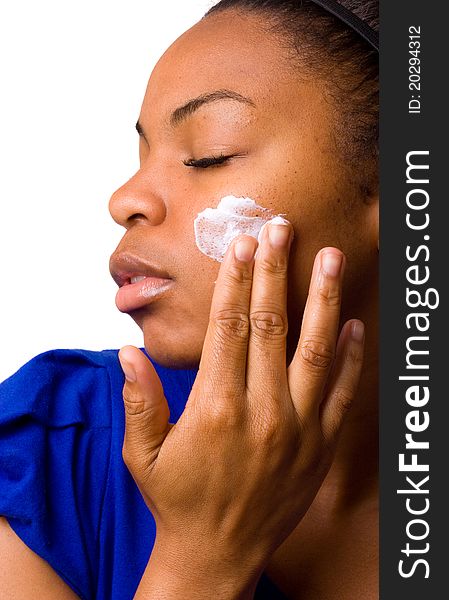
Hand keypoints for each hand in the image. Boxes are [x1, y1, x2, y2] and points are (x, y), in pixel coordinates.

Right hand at [118, 221, 363, 594]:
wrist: (218, 556)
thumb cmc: (177, 502)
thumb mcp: (142, 455)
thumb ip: (139, 400)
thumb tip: (128, 352)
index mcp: (215, 408)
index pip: (228, 326)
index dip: (236, 280)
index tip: (242, 244)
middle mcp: (262, 412)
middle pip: (270, 325)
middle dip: (276, 272)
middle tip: (283, 229)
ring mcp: (298, 429)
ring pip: (316, 350)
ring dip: (324, 300)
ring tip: (331, 258)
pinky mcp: (320, 447)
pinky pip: (342, 393)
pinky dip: (351, 357)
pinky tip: (353, 325)